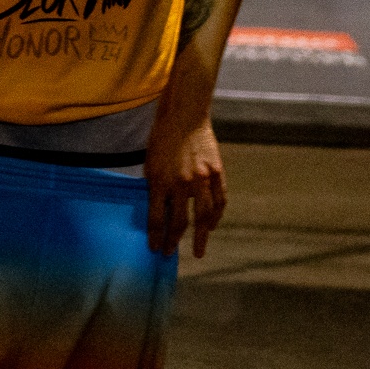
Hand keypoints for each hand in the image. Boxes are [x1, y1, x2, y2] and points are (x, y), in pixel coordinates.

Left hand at [145, 110, 226, 256]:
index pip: (156, 218)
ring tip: (199, 250)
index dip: (155, 237)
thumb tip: (157, 211)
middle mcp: (181, 183)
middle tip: (171, 253)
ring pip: (204, 216)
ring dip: (201, 236)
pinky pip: (219, 200)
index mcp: (160, 181)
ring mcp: (201, 178)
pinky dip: (217, 216)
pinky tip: (212, 226)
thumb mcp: (150, 163)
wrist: (184, 115)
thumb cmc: (162, 138)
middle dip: (174, 241)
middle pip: (179, 222)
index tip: (155, 248)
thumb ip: (154, 187)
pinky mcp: (217, 172)